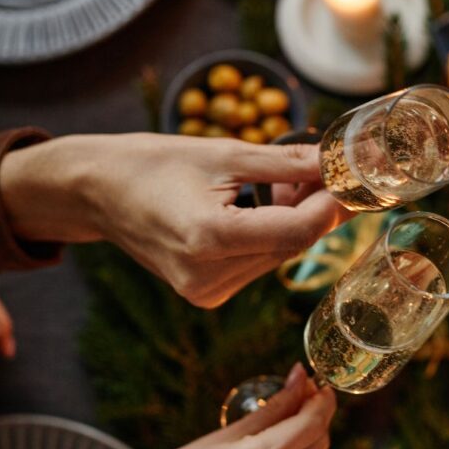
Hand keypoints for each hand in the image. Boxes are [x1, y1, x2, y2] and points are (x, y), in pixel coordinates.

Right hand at [0, 134, 349, 307]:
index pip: (298, 230)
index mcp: (209, 237)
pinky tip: (261, 206)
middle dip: (316, 208)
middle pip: (293, 244)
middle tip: (324, 171)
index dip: (331, 205)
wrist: (98, 192)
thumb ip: (289, 163)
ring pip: (280, 255)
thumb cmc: (155, 163)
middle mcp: (208, 275)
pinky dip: (270, 235)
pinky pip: (258, 263)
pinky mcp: (206, 295)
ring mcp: (206, 292)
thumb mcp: (226, 153)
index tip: (351, 179)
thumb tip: (341, 161)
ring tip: (283, 182)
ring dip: (295, 220)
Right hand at [107, 363, 334, 448]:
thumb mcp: (224, 435)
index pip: (311, 426)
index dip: (321, 402)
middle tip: (301, 404)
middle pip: (318, 445)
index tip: (320, 387)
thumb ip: (271, 408)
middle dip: (315, 420)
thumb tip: (300, 376)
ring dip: (310, 448)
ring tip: (287, 437)